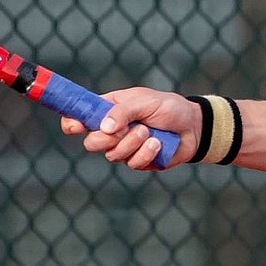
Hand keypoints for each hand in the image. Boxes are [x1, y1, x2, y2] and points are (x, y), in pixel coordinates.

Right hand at [59, 87, 199, 170]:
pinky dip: (146, 153)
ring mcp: (124, 148)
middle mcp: (112, 131)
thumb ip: (123, 111)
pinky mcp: (138, 162)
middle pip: (91, 143)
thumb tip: (104, 127)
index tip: (75, 127)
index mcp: (108, 110)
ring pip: (112, 155)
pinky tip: (158, 144)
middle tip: (127, 128)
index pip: (79, 118)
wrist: (193, 126)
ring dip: (132, 143)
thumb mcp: (145, 101)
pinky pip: (133, 163)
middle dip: (107, 138)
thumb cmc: (168, 108)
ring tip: (149, 132)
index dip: (72, 123)